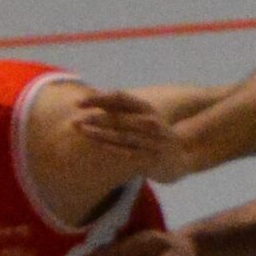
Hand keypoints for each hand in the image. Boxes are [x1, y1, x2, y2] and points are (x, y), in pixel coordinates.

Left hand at [69, 89, 192, 183]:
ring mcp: (151, 141)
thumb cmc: (152, 134)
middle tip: (75, 119)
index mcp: (146, 108)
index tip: (79, 102)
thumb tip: (91, 97)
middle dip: (96, 118)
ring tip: (82, 131)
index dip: (99, 99)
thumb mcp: (142, 116)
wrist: (179, 157)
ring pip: (121, 136)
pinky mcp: (151, 159)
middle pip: (119, 118)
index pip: (119, 98)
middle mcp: (150, 122)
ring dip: (100, 134)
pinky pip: (128, 153)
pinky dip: (113, 148)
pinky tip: (98, 146)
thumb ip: (119, 109)